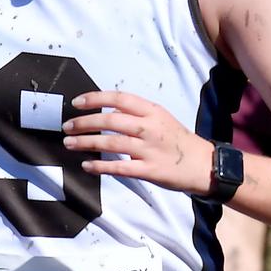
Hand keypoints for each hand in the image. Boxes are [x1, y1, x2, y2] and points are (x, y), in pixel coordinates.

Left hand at [62, 90, 215, 195]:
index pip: (119, 99)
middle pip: (111, 121)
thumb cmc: (177, 139)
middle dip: (84, 122)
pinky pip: (120, 168)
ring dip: (86, 142)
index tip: (77, 103)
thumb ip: (136, 114)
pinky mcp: (150, 171)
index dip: (95, 99)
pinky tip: (87, 166)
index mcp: (152, 111)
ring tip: (69, 143)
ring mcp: (149, 149)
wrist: (203, 164)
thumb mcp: (160, 118)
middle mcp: (149, 128)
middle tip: (66, 126)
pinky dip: (101, 167)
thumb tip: (104, 111)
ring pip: (111, 143)